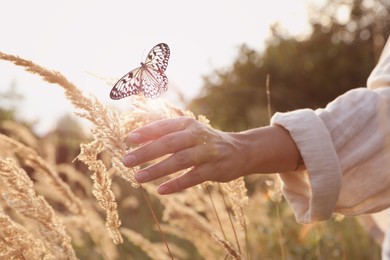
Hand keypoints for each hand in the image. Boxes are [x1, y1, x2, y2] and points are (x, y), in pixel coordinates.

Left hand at [122, 117, 247, 193]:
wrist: (239, 150)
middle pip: (169, 143)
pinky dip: (176, 184)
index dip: (146, 132)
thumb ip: (166, 132)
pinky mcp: (214, 169)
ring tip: (138, 177)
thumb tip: (136, 137)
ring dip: (157, 170)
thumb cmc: (205, 141)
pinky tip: (161, 191)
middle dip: (146, 152)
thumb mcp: (189, 130)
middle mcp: (198, 135)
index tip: (129, 139)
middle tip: (126, 161)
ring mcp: (207, 152)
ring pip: (179, 160)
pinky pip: (193, 178)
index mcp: (188, 124)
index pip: (164, 126)